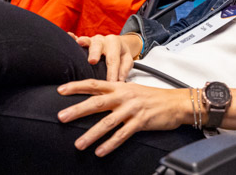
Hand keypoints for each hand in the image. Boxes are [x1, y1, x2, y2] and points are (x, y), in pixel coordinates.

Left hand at [56, 80, 186, 155]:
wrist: (176, 102)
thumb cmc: (152, 96)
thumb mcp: (131, 89)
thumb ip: (114, 92)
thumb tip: (96, 96)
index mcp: (119, 86)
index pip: (93, 84)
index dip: (76, 86)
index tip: (60, 90)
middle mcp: (123, 96)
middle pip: (96, 102)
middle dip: (77, 110)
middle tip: (61, 117)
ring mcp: (132, 109)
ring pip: (107, 122)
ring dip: (91, 134)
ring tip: (79, 144)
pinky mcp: (140, 122)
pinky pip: (122, 135)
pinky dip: (110, 144)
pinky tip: (100, 151)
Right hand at [68, 33, 141, 81]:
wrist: (116, 43)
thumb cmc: (120, 54)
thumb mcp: (127, 59)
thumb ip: (125, 68)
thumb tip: (119, 81)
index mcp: (114, 43)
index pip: (113, 59)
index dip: (112, 71)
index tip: (111, 83)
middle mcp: (102, 40)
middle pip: (99, 47)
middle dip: (95, 53)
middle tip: (93, 61)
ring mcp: (92, 40)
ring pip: (88, 41)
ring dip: (83, 42)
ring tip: (79, 42)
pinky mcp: (83, 41)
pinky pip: (77, 38)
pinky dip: (73, 38)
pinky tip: (70, 36)